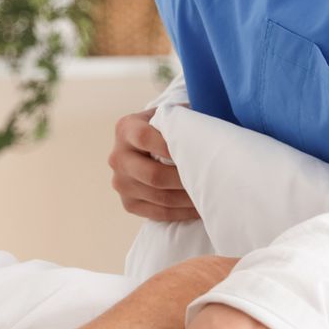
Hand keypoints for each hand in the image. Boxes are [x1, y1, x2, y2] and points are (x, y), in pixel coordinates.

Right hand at [110, 107, 200, 222]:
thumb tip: (207, 130)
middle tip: (210, 179)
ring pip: (160, 197)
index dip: (170, 146)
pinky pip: (159, 213)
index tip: (196, 151)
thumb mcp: (171, 115)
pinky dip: (183, 212)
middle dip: (185, 179)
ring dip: (188, 199)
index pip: (145, 137)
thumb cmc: (169, 127)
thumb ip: (183, 118)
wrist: (149, 145)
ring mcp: (120, 183)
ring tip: (210, 195)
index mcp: (125, 129)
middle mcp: (117, 157)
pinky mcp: (128, 203)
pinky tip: (200, 208)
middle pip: (153, 175)